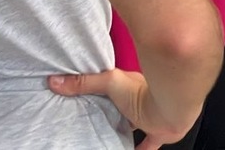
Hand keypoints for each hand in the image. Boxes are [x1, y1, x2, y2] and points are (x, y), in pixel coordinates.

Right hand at [49, 70, 192, 149]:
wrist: (171, 106)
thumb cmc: (144, 90)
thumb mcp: (109, 82)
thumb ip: (84, 82)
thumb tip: (54, 81)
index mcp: (129, 87)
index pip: (110, 91)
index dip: (98, 96)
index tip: (84, 102)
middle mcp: (139, 102)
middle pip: (120, 111)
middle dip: (109, 116)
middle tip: (91, 125)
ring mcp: (149, 119)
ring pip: (132, 128)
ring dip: (122, 133)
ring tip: (104, 140)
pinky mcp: (157, 134)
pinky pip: (146, 146)